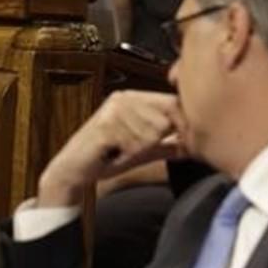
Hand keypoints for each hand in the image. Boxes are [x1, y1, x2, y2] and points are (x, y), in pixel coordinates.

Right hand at [38, 91, 185, 207]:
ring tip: (122, 151)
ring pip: (151, 133)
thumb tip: (194, 145)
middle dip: (156, 141)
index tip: (184, 141)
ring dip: (139, 149)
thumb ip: (167, 145)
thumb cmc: (107, 157)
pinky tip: (115, 154)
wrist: (73, 169)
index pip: (172, 103)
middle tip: (134, 149)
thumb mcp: (143, 150)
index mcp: (134, 98)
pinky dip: (128, 154)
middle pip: (164, 119)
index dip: (183, 124)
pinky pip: (135, 142)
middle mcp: (124, 98)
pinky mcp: (105, 125)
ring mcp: (113, 109)